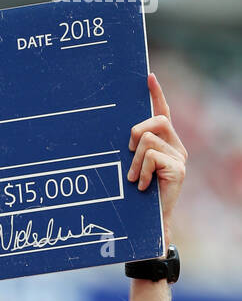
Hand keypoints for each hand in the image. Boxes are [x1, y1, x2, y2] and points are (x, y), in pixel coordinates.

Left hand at [127, 73, 186, 235]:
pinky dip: (141, 172)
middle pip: (156, 121)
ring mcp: (179, 157)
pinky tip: (142, 186)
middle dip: (137, 133)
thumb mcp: (133, 169)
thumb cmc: (138, 198)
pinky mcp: (179, 169)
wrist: (152, 223)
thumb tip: (120, 138)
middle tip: (129, 153)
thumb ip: (132, 151)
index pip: (163, 112)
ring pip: (148, 141)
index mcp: (165, 143)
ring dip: (135, 161)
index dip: (156, 94)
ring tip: (134, 179)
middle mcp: (175, 146)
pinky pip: (151, 157)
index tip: (148, 77)